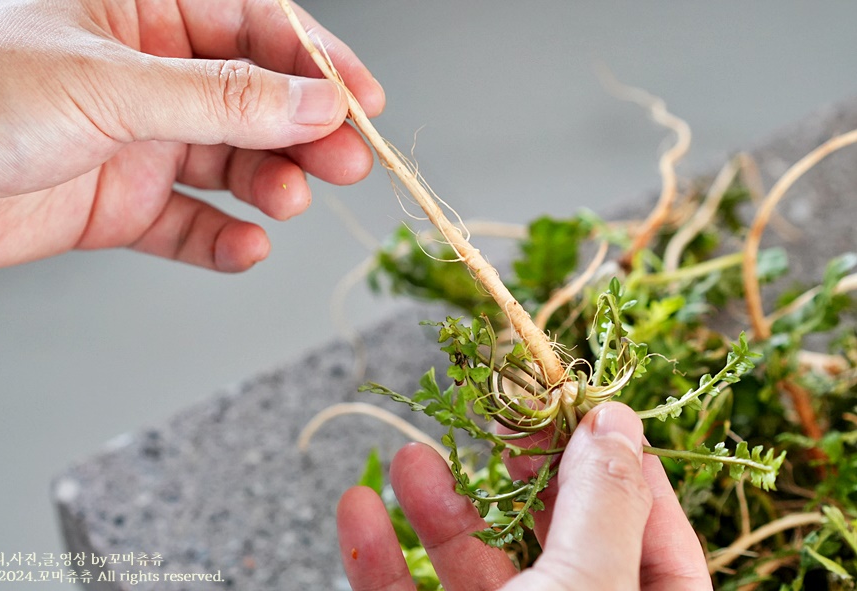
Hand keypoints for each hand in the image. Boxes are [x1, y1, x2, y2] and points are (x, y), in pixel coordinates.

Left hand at [0, 0, 382, 271]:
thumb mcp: (111, 87)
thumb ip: (222, 99)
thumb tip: (314, 102)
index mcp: (141, 15)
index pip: (254, 26)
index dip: (315, 62)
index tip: (361, 102)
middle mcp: (147, 77)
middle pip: (255, 100)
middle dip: (304, 131)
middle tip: (347, 161)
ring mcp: (137, 142)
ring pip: (230, 163)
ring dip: (269, 185)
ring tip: (288, 202)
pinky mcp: (121, 205)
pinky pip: (190, 224)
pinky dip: (223, 241)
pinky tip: (245, 247)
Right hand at [337, 402, 711, 589]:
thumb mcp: (590, 586)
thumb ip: (603, 502)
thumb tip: (614, 417)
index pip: (655, 532)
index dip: (621, 461)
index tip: (580, 403)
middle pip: (557, 536)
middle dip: (519, 472)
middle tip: (497, 415)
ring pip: (476, 565)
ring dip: (439, 507)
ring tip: (410, 454)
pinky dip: (381, 558)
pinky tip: (358, 510)